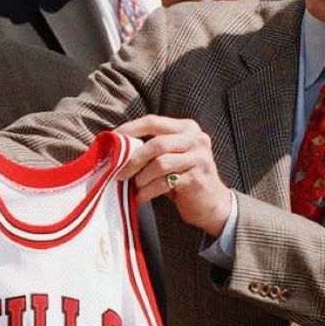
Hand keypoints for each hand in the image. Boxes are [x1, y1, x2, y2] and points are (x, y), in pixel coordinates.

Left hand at [115, 115, 231, 235]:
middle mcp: (196, 139)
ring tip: (135, 187)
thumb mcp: (171, 157)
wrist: (212, 204)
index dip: (129, 130)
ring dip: (142, 177)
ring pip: (160, 164)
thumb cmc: (183, 177)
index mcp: (187, 128)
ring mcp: (199, 159)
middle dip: (134, 159)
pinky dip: (148, 191)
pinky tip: (140, 197)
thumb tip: (116, 149)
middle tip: (120, 173)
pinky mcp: (197, 179)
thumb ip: (152, 148)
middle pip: (157, 144)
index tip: (112, 140)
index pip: (153, 122)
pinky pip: (165, 183)